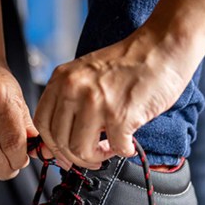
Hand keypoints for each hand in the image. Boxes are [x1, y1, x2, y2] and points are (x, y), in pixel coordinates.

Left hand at [33, 27, 193, 168]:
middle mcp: (74, 89)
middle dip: (76, 158)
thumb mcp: (87, 74)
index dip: (52, 146)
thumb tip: (62, 140)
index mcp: (62, 79)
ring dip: (98, 157)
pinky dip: (123, 151)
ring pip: (81, 150)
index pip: (42, 123)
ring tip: (111, 149)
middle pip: (59, 141)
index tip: (65, 155)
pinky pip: (115, 148)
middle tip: (93, 157)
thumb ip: (72, 100)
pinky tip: (129, 143)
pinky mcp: (120, 115)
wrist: (162, 46)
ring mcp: (95, 102)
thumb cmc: (130, 62)